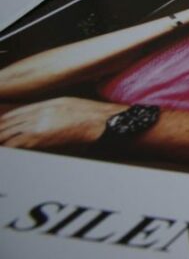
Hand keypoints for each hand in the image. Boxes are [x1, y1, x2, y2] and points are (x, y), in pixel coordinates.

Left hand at [0, 97, 124, 149]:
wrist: (108, 122)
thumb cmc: (98, 118)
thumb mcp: (74, 109)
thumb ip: (55, 113)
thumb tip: (44, 122)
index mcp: (48, 104)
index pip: (14, 114)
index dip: (2, 124)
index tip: (0, 130)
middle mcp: (40, 112)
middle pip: (8, 123)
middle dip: (0, 133)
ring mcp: (39, 123)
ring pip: (8, 133)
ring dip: (2, 141)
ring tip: (2, 145)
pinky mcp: (40, 136)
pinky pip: (15, 144)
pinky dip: (8, 149)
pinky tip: (7, 153)